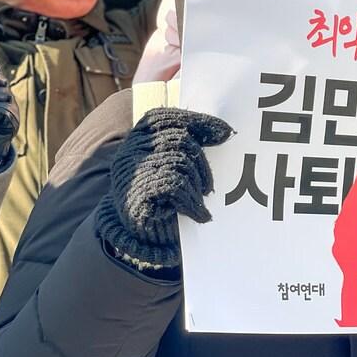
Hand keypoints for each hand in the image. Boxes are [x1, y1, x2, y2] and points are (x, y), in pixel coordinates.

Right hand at [97, 108, 232, 269]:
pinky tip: (199, 214)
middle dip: (201, 163)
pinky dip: (192, 201)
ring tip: (199, 201)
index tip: (225, 133)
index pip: (166, 118)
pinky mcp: (136, 195)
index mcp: (139, 138)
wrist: (139, 238)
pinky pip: (175, 185)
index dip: (198, 121)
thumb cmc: (162, 196)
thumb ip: (188, 145)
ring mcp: (131, 173)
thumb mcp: (171, 164)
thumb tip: (226, 132)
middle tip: (208, 187)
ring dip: (198, 185)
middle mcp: (130, 151)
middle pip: (178, 139)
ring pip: (180, 162)